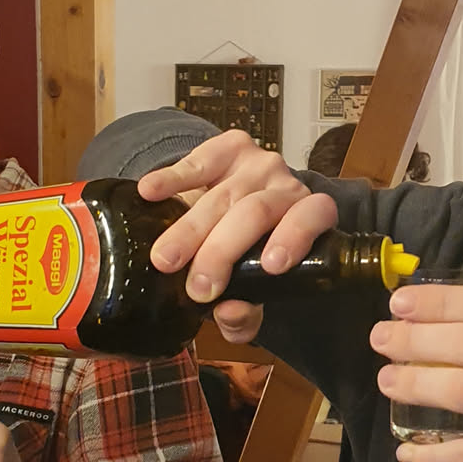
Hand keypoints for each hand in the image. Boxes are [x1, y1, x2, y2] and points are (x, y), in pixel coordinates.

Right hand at [139, 128, 336, 341]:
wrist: (229, 209)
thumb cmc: (247, 255)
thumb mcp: (251, 288)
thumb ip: (245, 313)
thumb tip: (230, 312)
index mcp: (307, 216)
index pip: (312, 217)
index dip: (295, 237)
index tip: (270, 265)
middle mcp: (286, 185)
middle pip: (255, 213)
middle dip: (222, 252)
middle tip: (197, 287)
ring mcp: (257, 163)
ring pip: (222, 196)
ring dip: (190, 229)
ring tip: (165, 259)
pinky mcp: (227, 148)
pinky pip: (200, 161)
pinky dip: (173, 179)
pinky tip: (150, 192)